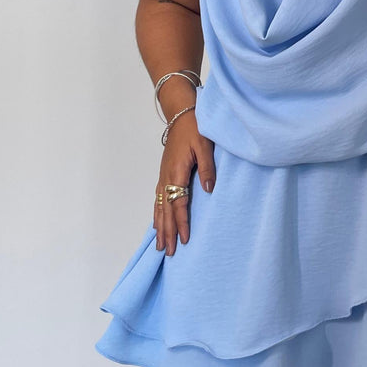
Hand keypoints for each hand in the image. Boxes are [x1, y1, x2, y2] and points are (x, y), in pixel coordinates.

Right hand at [153, 114, 215, 256]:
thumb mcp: (205, 145)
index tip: (184, 240)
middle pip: (165, 210)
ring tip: (160, 246)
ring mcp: (163, 176)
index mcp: (176, 172)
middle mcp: (166, 177)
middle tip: (169, 252)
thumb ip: (207, 167)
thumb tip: (209, 189)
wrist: (181, 114)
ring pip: (159, 207)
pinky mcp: (164, 174)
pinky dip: (157, 214)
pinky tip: (158, 224)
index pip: (178, 203)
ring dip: (160, 227)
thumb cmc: (195, 128)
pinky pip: (158, 199)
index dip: (181, 223)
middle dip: (167, 232)